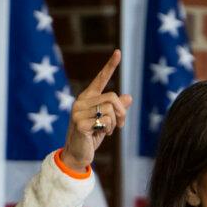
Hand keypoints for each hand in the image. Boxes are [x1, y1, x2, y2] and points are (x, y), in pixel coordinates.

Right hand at [60, 49, 132, 171]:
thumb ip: (116, 109)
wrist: (76, 155)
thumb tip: (129, 97)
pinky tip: (100, 134)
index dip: (110, 65)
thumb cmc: (91, 137)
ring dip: (115, 122)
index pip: (100, 79)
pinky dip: (108, 129)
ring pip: (110, 109)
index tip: (118, 52)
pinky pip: (105, 120)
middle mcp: (81, 102)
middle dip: (122, 112)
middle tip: (121, 124)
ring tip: (108, 131)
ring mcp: (78, 112)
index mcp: (87, 98)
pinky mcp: (80, 123)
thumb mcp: (106, 121)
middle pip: (112, 97)